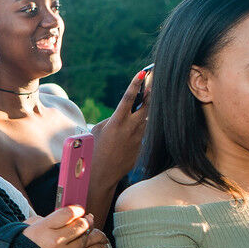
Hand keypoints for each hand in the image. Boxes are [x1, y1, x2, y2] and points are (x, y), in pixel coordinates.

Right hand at [23, 206, 92, 247]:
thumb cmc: (22, 247)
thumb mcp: (28, 227)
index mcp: (43, 229)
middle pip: (81, 226)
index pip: (69, 213)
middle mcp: (54, 241)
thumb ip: (46, 219)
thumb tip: (64, 215)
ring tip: (73, 236)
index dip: (77, 210)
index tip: (79, 210)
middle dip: (83, 222)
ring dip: (81, 237)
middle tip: (80, 222)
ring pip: (83, 240)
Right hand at [92, 67, 152, 186]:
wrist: (101, 174)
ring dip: (148, 110)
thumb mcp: (98, 130)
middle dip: (150, 93)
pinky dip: (142, 128)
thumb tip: (124, 113)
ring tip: (148, 103)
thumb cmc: (94, 150)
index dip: (136, 83)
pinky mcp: (142, 146)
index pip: (129, 97)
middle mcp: (130, 127)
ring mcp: (138, 137)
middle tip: (153, 83)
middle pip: (147, 105)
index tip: (142, 73)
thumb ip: (112, 118)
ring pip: (148, 118)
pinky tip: (136, 129)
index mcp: (117, 121)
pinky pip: (145, 133)